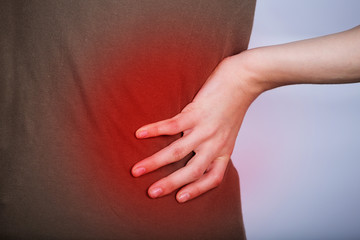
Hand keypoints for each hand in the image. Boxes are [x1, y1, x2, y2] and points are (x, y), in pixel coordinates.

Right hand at [131, 56, 258, 202]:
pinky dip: (154, 130)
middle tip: (151, 192)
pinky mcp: (196, 112)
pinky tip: (139, 133)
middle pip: (192, 171)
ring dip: (155, 163)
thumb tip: (193, 151)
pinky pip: (172, 126)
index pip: (213, 178)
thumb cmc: (234, 105)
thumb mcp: (229, 131)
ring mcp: (205, 129)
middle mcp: (215, 144)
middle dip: (170, 184)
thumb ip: (214, 144)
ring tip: (137, 170)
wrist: (244, 79)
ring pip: (178, 152)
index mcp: (224, 150)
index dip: (197, 191)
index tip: (179, 198)